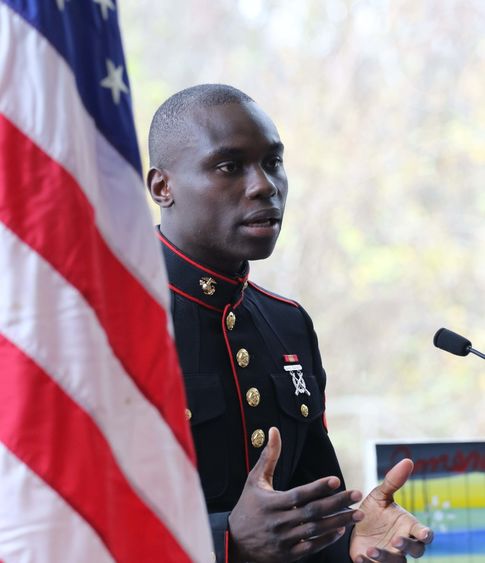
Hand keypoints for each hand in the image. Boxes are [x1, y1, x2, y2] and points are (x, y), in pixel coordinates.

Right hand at [228, 427, 363, 562]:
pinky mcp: (287, 554)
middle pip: (313, 512)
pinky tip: (340, 530)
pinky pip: (311, 547)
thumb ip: (268, 456)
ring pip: (316, 530)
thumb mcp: (255, 480)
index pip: (300, 494)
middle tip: (357, 494)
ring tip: (357, 514)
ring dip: (339, 522)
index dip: (318, 487)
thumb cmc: (247, 506)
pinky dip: (326, 539)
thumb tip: (273, 430)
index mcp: (272, 503)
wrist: (233, 541)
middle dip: (337, 503)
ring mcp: (284, 540)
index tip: (337, 480)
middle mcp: (279, 522)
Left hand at [350, 458, 433, 561]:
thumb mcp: (380, 495)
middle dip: (407, 547)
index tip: (423, 533)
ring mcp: (391, 556)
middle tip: (396, 541)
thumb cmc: (373, 511)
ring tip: (371, 550)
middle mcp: (403, 544)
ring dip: (385, 558)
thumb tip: (408, 460)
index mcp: (409, 527)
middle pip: (416, 551)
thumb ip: (393, 481)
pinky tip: (359, 557)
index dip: (425, 535)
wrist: (352, 526)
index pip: (425, 534)